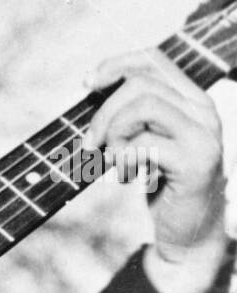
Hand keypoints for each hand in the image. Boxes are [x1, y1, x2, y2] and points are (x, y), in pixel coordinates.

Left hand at [86, 48, 228, 292]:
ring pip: (143, 106)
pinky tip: (125, 177)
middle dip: (103, 112)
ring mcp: (204, 134)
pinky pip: (145, 142)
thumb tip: (90, 87)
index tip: (87, 86)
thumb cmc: (162, 184)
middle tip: (90, 145)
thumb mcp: (145, 140)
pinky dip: (123, 158)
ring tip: (112, 161)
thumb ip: (129, 114)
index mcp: (192, 99)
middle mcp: (204, 110)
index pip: (153, 59)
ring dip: (113, 133)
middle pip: (141, 82)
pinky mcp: (196, 161)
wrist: (189, 233)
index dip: (115, 65)